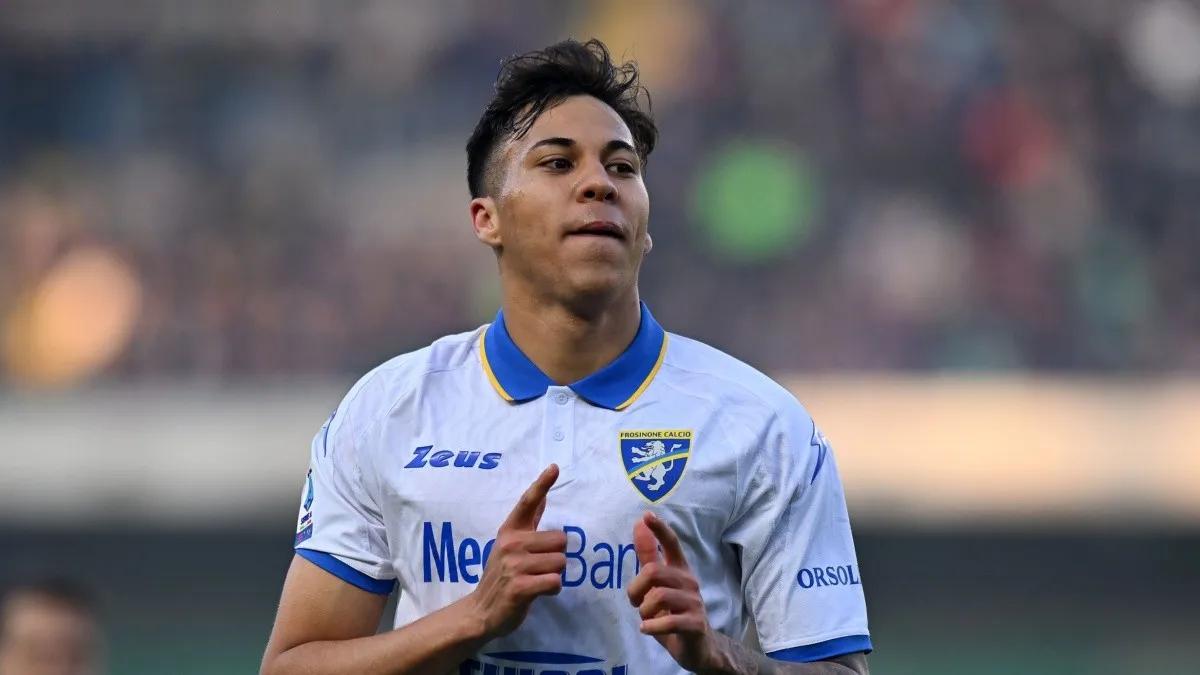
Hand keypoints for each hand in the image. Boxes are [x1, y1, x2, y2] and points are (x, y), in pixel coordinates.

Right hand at [466, 464, 566, 638]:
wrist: (481, 611)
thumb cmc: (501, 576)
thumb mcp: (510, 545)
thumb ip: (529, 522)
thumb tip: (543, 495)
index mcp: (509, 531)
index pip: (527, 502)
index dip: (541, 484)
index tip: (554, 467)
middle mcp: (510, 544)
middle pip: (560, 540)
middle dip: (556, 556)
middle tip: (539, 568)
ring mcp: (514, 565)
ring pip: (561, 562)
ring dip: (554, 575)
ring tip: (536, 581)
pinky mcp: (520, 587)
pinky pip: (555, 581)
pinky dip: (553, 589)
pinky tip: (538, 592)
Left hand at [626, 511, 715, 671]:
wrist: (697, 648)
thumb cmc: (673, 613)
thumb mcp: (657, 584)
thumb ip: (649, 556)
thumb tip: (639, 523)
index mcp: (679, 570)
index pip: (672, 544)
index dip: (660, 529)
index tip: (647, 516)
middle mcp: (689, 582)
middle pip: (654, 572)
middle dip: (635, 589)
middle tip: (635, 602)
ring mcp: (695, 603)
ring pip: (659, 596)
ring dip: (644, 610)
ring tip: (647, 619)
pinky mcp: (696, 624)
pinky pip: (668, 621)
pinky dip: (652, 626)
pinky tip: (647, 630)